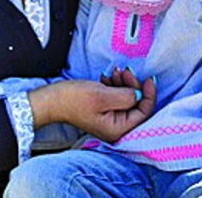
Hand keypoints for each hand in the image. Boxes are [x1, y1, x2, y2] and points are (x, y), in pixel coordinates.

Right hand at [29, 69, 155, 142]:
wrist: (52, 99)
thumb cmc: (74, 99)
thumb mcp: (103, 95)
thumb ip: (126, 96)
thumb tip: (140, 95)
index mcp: (118, 129)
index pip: (144, 113)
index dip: (149, 95)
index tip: (149, 79)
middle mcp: (116, 129)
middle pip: (136, 106)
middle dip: (133, 86)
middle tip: (124, 71)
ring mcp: (110, 121)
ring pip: (127, 100)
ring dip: (123, 84)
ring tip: (114, 73)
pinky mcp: (104, 112)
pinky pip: (117, 99)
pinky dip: (115, 87)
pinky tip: (107, 79)